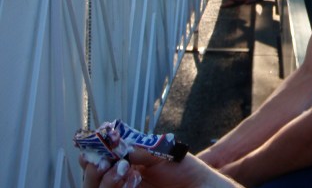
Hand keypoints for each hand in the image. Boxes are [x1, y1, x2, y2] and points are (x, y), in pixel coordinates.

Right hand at [80, 148, 238, 187]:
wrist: (200, 186)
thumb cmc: (184, 169)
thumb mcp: (161, 153)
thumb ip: (140, 151)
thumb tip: (119, 147)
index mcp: (127, 162)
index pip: (101, 159)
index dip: (93, 153)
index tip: (92, 147)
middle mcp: (122, 178)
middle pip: (93, 179)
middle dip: (93, 169)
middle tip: (105, 161)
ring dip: (105, 179)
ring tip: (121, 169)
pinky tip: (130, 180)